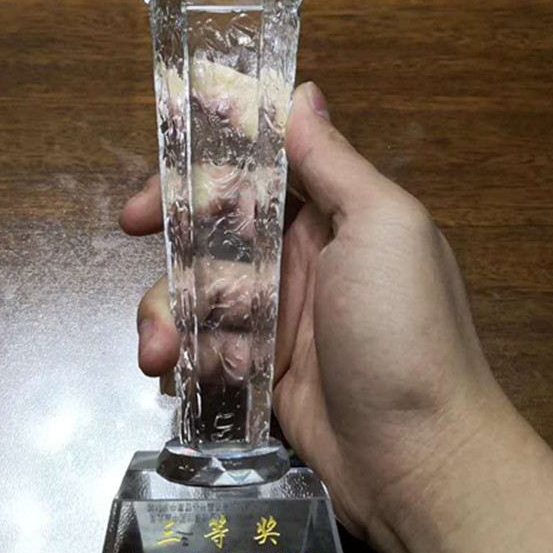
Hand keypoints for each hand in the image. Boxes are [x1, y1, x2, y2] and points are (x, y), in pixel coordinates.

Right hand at [121, 81, 504, 540]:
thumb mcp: (384, 227)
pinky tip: (169, 370)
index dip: (213, 143)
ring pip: (197, 283)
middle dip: (171, 216)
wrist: (419, 460)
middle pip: (216, 215)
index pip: (261, 158)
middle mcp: (300, 255)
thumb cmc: (404, 329)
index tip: (170, 134)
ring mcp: (274, 314)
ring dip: (166, 305)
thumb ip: (335, 162)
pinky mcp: (254, 367)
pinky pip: (200, 341)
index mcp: (333, 211)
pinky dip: (178, 350)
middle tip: (133, 224)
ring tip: (159, 349)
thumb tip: (301, 92)